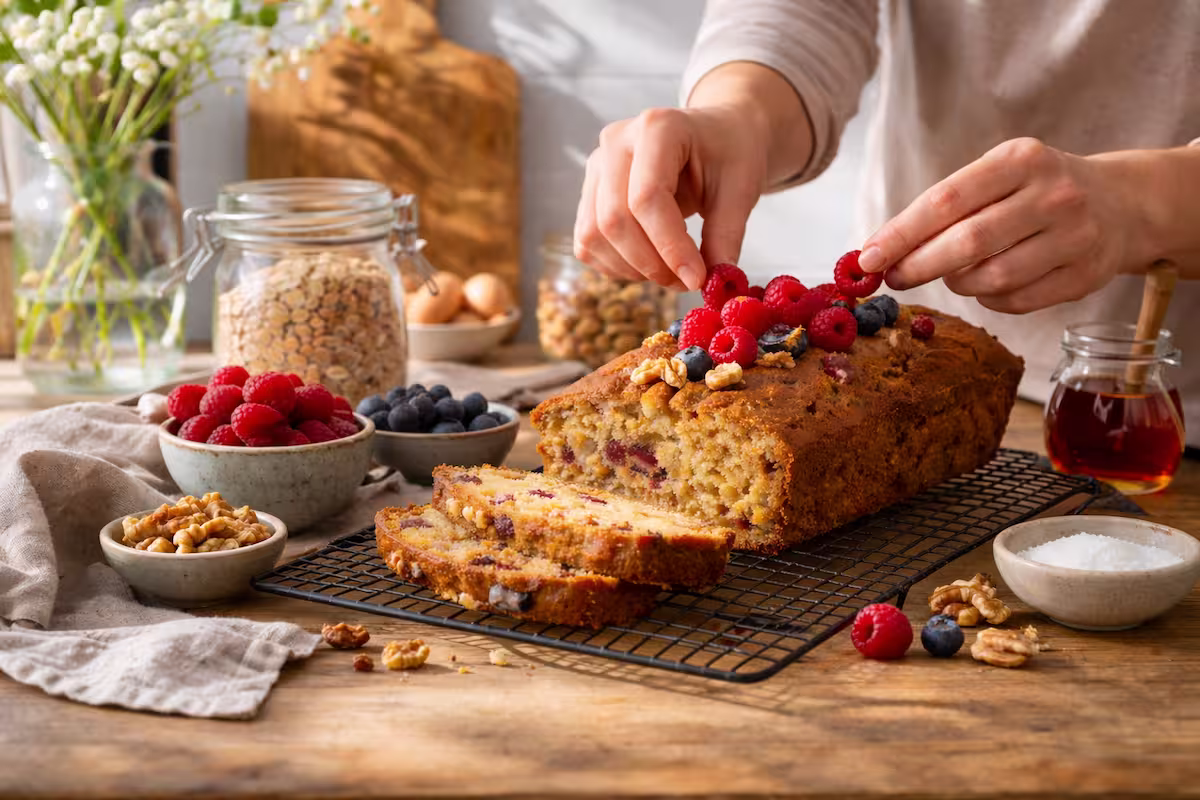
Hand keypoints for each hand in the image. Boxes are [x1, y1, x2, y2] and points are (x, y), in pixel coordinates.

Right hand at [574, 105, 768, 290]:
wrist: (713, 137)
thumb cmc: (728, 154)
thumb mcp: (740, 189)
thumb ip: (727, 234)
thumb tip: (715, 282)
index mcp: (658, 127)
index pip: (648, 197)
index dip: (670, 246)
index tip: (696, 279)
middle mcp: (616, 142)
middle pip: (614, 219)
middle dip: (651, 263)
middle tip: (686, 282)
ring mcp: (597, 167)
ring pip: (594, 234)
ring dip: (632, 269)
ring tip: (671, 274)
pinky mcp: (590, 193)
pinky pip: (587, 242)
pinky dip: (616, 265)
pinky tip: (649, 265)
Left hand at [857, 137, 1151, 313]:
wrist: (1123, 203)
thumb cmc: (1035, 191)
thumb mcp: (997, 176)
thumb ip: (945, 207)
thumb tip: (879, 252)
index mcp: (1020, 159)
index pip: (946, 200)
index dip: (901, 234)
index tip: (866, 259)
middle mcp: (1052, 194)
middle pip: (968, 242)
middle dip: (919, 265)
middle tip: (894, 278)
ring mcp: (1075, 236)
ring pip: (992, 278)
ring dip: (957, 283)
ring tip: (952, 274)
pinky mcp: (1085, 275)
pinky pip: (1016, 301)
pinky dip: (988, 299)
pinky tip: (987, 285)